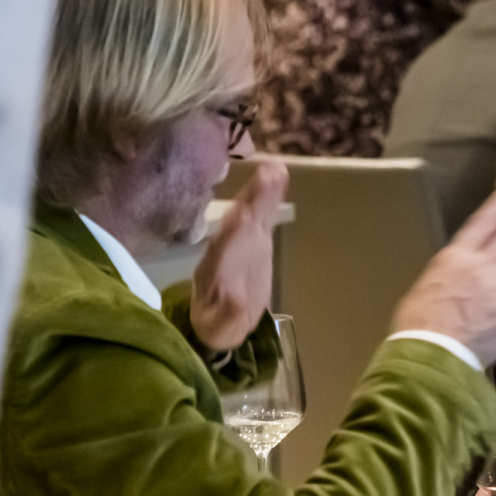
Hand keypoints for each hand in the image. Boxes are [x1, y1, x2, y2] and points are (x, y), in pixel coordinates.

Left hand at [191, 162, 286, 351]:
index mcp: (215, 267)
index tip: (246, 211)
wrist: (220, 320)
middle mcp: (226, 247)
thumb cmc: (218, 325)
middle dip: (252, 199)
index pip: (226, 244)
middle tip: (268, 174)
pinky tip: (281, 175)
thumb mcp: (220, 327)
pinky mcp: (256, 239)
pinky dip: (271, 196)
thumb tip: (237, 301)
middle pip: (239, 218)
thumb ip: (228, 314)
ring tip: (277, 169)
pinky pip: (263, 214)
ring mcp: (241, 240)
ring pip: (251, 211)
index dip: (237, 227)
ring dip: (262, 191)